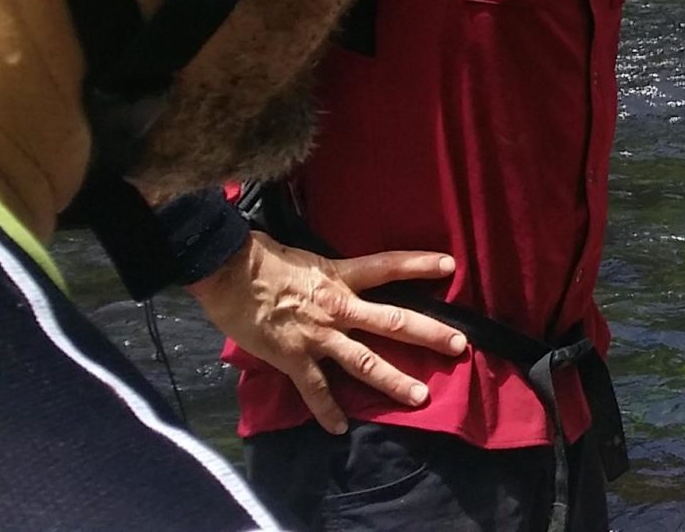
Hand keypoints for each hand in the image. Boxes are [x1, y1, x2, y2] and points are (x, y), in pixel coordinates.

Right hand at [186, 232, 468, 433]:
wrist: (224, 273)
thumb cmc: (258, 256)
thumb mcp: (302, 255)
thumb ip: (323, 270)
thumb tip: (328, 273)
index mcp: (340, 276)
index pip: (388, 266)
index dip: (419, 265)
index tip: (451, 265)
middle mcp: (339, 307)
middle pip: (394, 321)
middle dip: (430, 334)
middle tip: (460, 346)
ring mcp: (318, 336)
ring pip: (366, 362)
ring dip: (395, 381)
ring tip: (420, 398)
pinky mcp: (293, 359)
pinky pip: (315, 390)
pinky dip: (326, 410)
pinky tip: (338, 428)